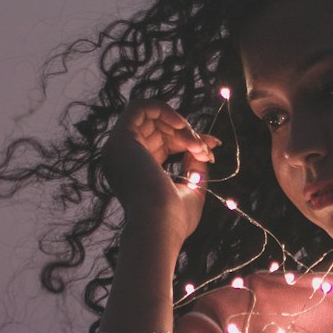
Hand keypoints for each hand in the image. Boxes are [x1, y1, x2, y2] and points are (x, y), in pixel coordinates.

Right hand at [100, 100, 220, 243]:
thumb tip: (201, 148)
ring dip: (181, 126)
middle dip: (188, 134)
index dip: (188, 140)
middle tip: (207, 149)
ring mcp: (120, 147)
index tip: (212, 146)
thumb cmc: (174, 220)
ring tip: (197, 145)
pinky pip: (140, 107)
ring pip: (153, 118)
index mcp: (138, 172)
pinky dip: (165, 110)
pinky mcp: (121, 138)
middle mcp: (125, 158)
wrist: (158, 226)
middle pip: (159, 130)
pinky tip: (182, 126)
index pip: (162, 144)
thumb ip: (194, 167)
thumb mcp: (191, 189)